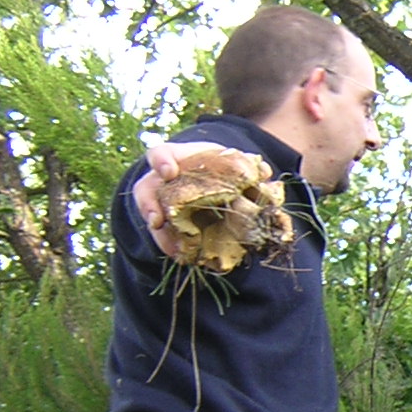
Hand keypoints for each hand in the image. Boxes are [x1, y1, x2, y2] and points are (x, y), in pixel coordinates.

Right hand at [131, 140, 236, 257]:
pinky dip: (173, 247)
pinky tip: (184, 257)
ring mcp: (161, 202)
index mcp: (176, 158)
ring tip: (174, 250)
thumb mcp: (231, 159)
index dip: (162, 162)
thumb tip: (265, 173)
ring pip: (152, 217)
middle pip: (146, 191)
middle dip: (150, 206)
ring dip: (161, 235)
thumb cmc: (218, 165)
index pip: (160, 154)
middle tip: (157, 221)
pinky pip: (164, 235)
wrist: (212, 176)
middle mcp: (161, 181)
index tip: (169, 173)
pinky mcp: (168, 221)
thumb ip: (245, 165)